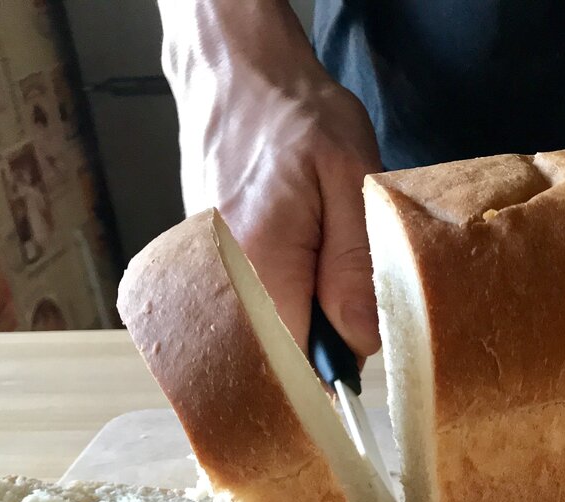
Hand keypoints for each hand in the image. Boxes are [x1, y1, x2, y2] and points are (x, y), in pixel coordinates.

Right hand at [163, 3, 382, 355]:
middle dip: (323, 337)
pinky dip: (279, 294)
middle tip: (344, 280)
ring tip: (315, 253)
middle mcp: (222, 283)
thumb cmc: (298, 117)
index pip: (302, 364)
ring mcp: (206, 277)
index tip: (361, 334)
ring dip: (303, 312)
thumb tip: (361, 339)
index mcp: (262, 266)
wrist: (234, 75)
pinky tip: (293, 250)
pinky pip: (250, 309)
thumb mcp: (352, 178)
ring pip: (266, 333)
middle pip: (281, 355)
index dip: (339, 364)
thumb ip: (356, 265)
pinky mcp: (203, 269)